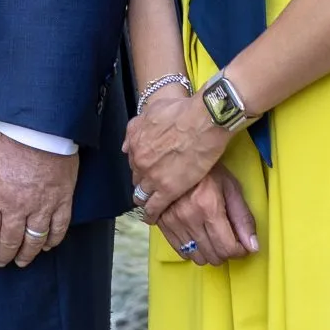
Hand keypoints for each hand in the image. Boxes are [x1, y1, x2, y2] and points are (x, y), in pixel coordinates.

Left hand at [0, 127, 77, 267]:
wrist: (41, 125)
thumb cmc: (8, 138)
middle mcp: (17, 206)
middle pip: (9, 241)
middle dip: (4, 255)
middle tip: (2, 262)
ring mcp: (41, 205)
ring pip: (34, 240)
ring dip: (27, 254)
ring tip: (22, 261)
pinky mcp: (62, 199)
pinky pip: (59, 227)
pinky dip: (52, 240)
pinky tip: (46, 246)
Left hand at [124, 86, 236, 221]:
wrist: (202, 120)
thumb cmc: (182, 110)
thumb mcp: (152, 112)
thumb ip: (136, 128)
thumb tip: (127, 146)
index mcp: (135, 143)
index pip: (133, 162)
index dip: (141, 168)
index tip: (147, 172)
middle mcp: (139, 161)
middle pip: (137, 179)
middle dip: (143, 183)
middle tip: (151, 188)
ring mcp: (153, 177)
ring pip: (143, 195)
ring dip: (145, 200)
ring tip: (150, 207)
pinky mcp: (168, 189)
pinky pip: (155, 207)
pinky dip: (152, 213)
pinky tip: (153, 218)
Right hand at [153, 166, 257, 265]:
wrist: (174, 159)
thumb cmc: (208, 171)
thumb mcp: (231, 188)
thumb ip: (243, 218)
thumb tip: (253, 246)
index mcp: (208, 206)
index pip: (227, 247)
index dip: (240, 251)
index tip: (243, 246)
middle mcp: (188, 217)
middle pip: (213, 255)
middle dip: (226, 253)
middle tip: (229, 241)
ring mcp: (172, 221)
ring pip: (197, 257)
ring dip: (210, 253)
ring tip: (214, 239)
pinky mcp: (162, 224)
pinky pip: (180, 252)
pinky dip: (193, 250)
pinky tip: (199, 238)